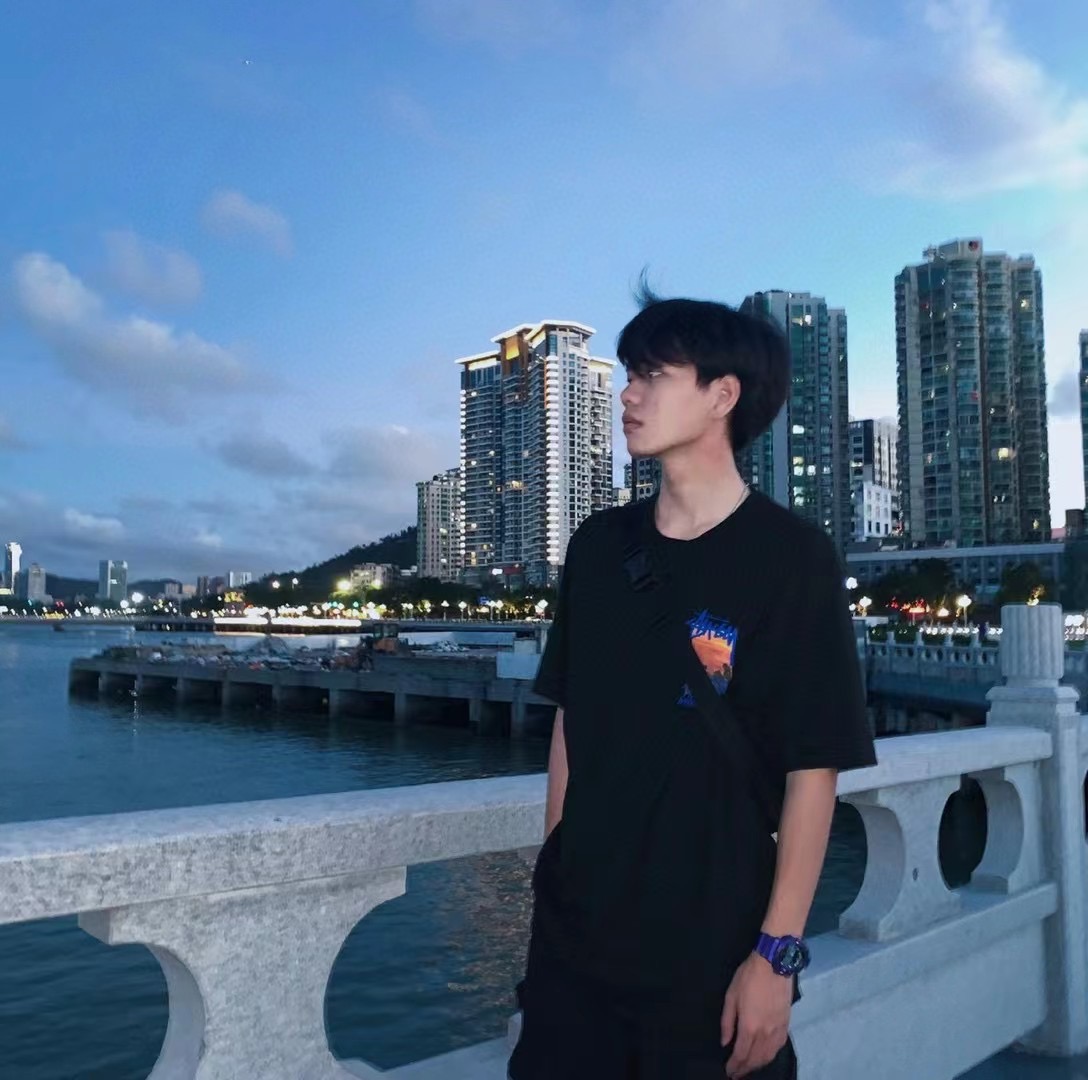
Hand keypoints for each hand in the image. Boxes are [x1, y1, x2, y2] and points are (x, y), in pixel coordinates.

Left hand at [720, 953, 791, 1077]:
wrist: (774, 964)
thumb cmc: (748, 977)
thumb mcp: (731, 996)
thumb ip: (727, 1022)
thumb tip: (725, 1042)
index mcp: (749, 1026)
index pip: (741, 1054)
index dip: (734, 1066)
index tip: (729, 1072)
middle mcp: (765, 1033)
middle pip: (755, 1059)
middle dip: (745, 1069)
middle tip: (736, 1074)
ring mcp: (777, 1029)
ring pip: (768, 1056)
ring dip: (757, 1065)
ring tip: (748, 1068)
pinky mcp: (786, 1024)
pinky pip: (778, 1047)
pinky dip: (770, 1056)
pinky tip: (765, 1056)